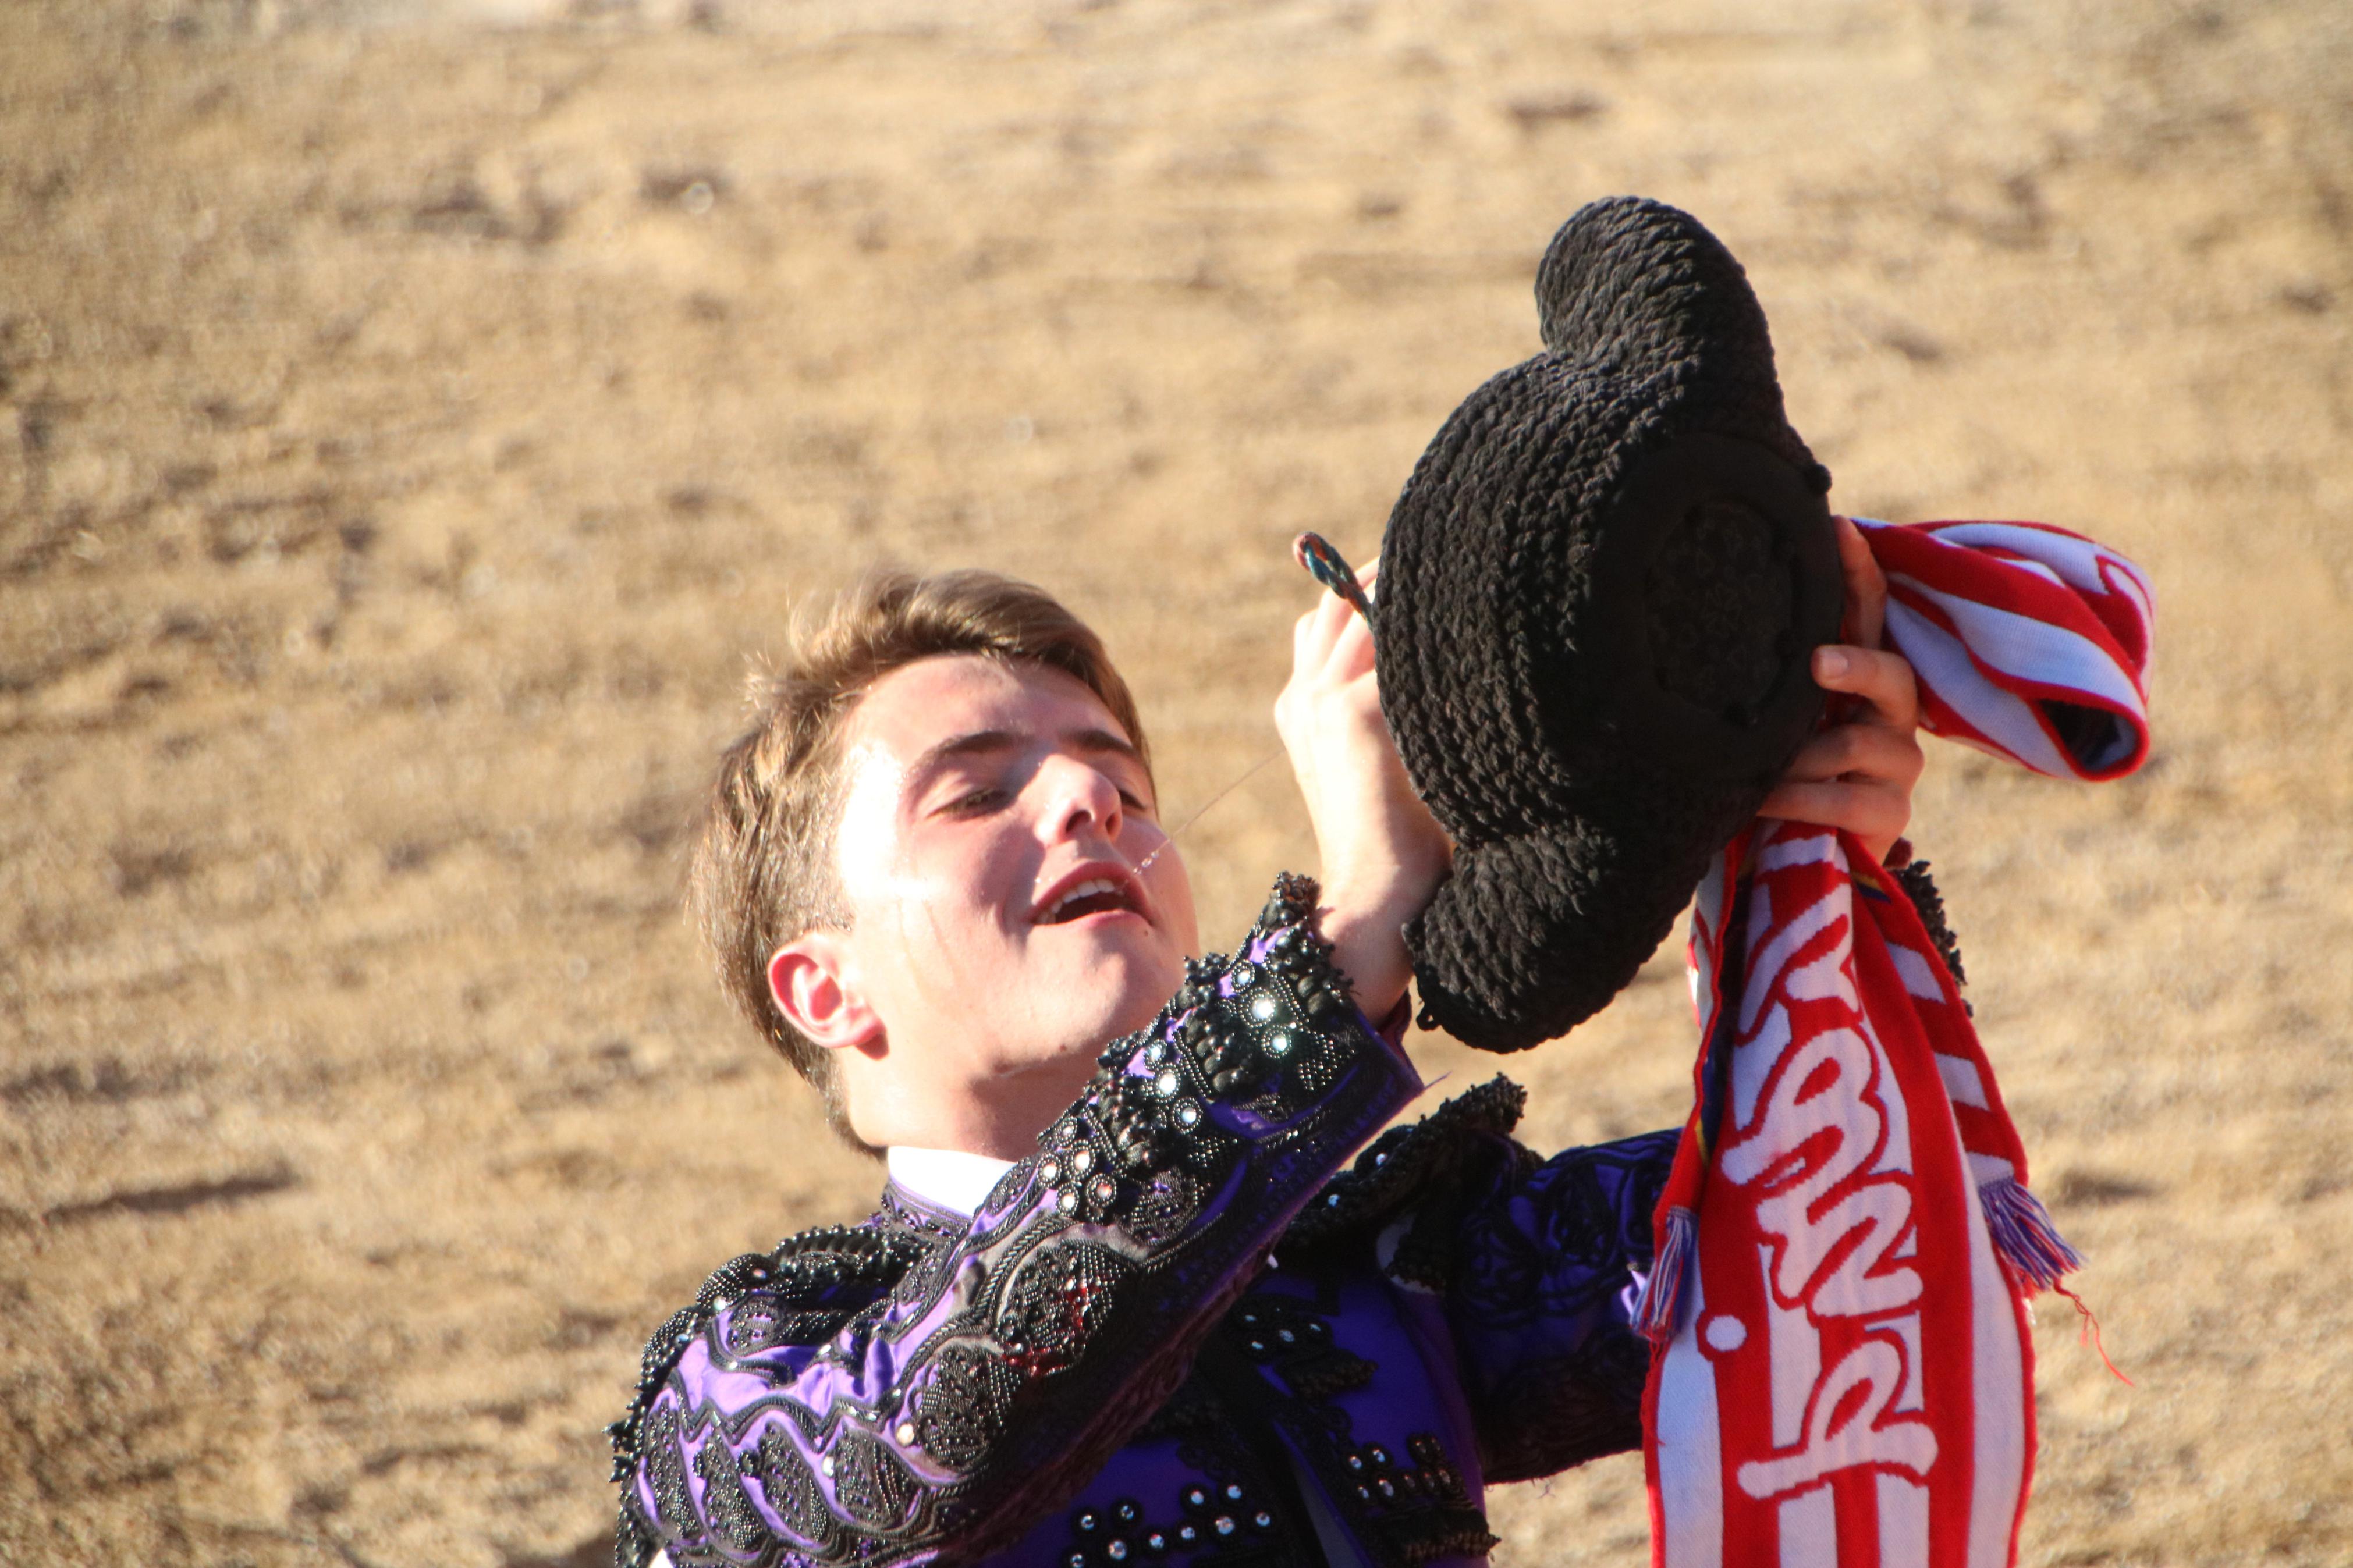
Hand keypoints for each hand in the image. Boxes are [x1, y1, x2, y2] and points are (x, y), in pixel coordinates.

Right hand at [1274, 550, 1450, 1021]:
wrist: (1375, 897)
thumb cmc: (1402, 842)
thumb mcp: (1391, 764)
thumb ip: (1402, 712)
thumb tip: (1459, 667)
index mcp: (1301, 705)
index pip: (1328, 617)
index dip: (1371, 586)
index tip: (1430, 571)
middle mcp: (1304, 694)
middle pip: (1339, 599)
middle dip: (1393, 573)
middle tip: (1458, 560)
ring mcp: (1322, 699)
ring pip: (1364, 609)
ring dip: (1415, 593)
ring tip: (1475, 581)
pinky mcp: (1353, 714)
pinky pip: (1399, 646)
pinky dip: (1440, 634)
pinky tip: (1485, 628)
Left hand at [1758, 516, 1923, 862]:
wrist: (1787, 854)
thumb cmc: (1776, 772)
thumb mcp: (1770, 721)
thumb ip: (1766, 679)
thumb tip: (1708, 618)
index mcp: (1860, 680)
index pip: (1869, 616)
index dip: (1860, 574)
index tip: (1840, 527)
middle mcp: (1889, 715)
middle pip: (1892, 675)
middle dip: (1857, 666)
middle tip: (1818, 663)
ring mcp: (1897, 764)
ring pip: (1853, 746)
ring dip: (1797, 760)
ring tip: (1758, 771)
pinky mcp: (1891, 813)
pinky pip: (1841, 800)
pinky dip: (1794, 801)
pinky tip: (1759, 802)